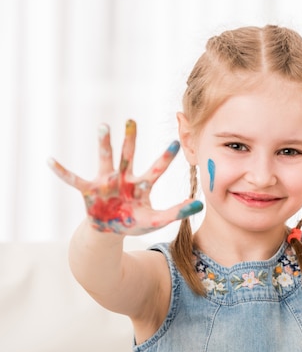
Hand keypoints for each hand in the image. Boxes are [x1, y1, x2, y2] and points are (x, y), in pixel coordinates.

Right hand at [48, 119, 202, 234]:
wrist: (110, 232)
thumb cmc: (134, 222)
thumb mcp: (157, 220)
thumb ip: (177, 212)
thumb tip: (200, 203)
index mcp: (142, 185)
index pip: (157, 168)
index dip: (166, 157)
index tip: (176, 141)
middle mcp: (124, 178)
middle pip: (129, 155)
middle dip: (130, 139)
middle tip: (132, 120)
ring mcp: (106, 182)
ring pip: (105, 159)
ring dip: (104, 144)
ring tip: (103, 126)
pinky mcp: (89, 190)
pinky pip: (73, 179)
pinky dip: (62, 171)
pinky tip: (50, 160)